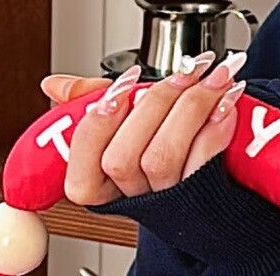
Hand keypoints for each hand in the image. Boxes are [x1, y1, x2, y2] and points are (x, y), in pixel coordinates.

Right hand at [40, 53, 246, 206]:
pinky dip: (215, 126)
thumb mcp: (124, 125)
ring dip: (189, 106)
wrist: (219, 184)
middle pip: (120, 160)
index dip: (96, 127)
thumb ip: (89, 104)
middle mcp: (131, 196)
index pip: (81, 168)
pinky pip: (201, 162)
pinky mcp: (201, 196)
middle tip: (182, 72)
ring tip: (212, 77)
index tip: (120, 89)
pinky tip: (225, 103)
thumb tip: (53, 86)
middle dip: (151, 104)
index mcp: (103, 184)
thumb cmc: (165, 147)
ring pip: (160, 159)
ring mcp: (165, 200)